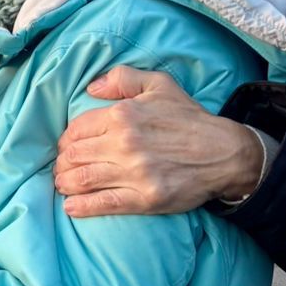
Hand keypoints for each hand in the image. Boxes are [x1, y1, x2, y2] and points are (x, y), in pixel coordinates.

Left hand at [54, 67, 264, 217]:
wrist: (224, 152)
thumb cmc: (189, 118)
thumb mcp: (159, 84)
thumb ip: (122, 78)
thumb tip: (91, 87)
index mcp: (122, 115)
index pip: (77, 129)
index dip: (66, 140)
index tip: (66, 147)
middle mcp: (124, 143)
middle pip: (75, 155)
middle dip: (62, 163)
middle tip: (61, 168)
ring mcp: (134, 173)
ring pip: (84, 179)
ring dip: (66, 183)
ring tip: (63, 185)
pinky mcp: (145, 198)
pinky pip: (105, 203)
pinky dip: (82, 206)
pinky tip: (71, 207)